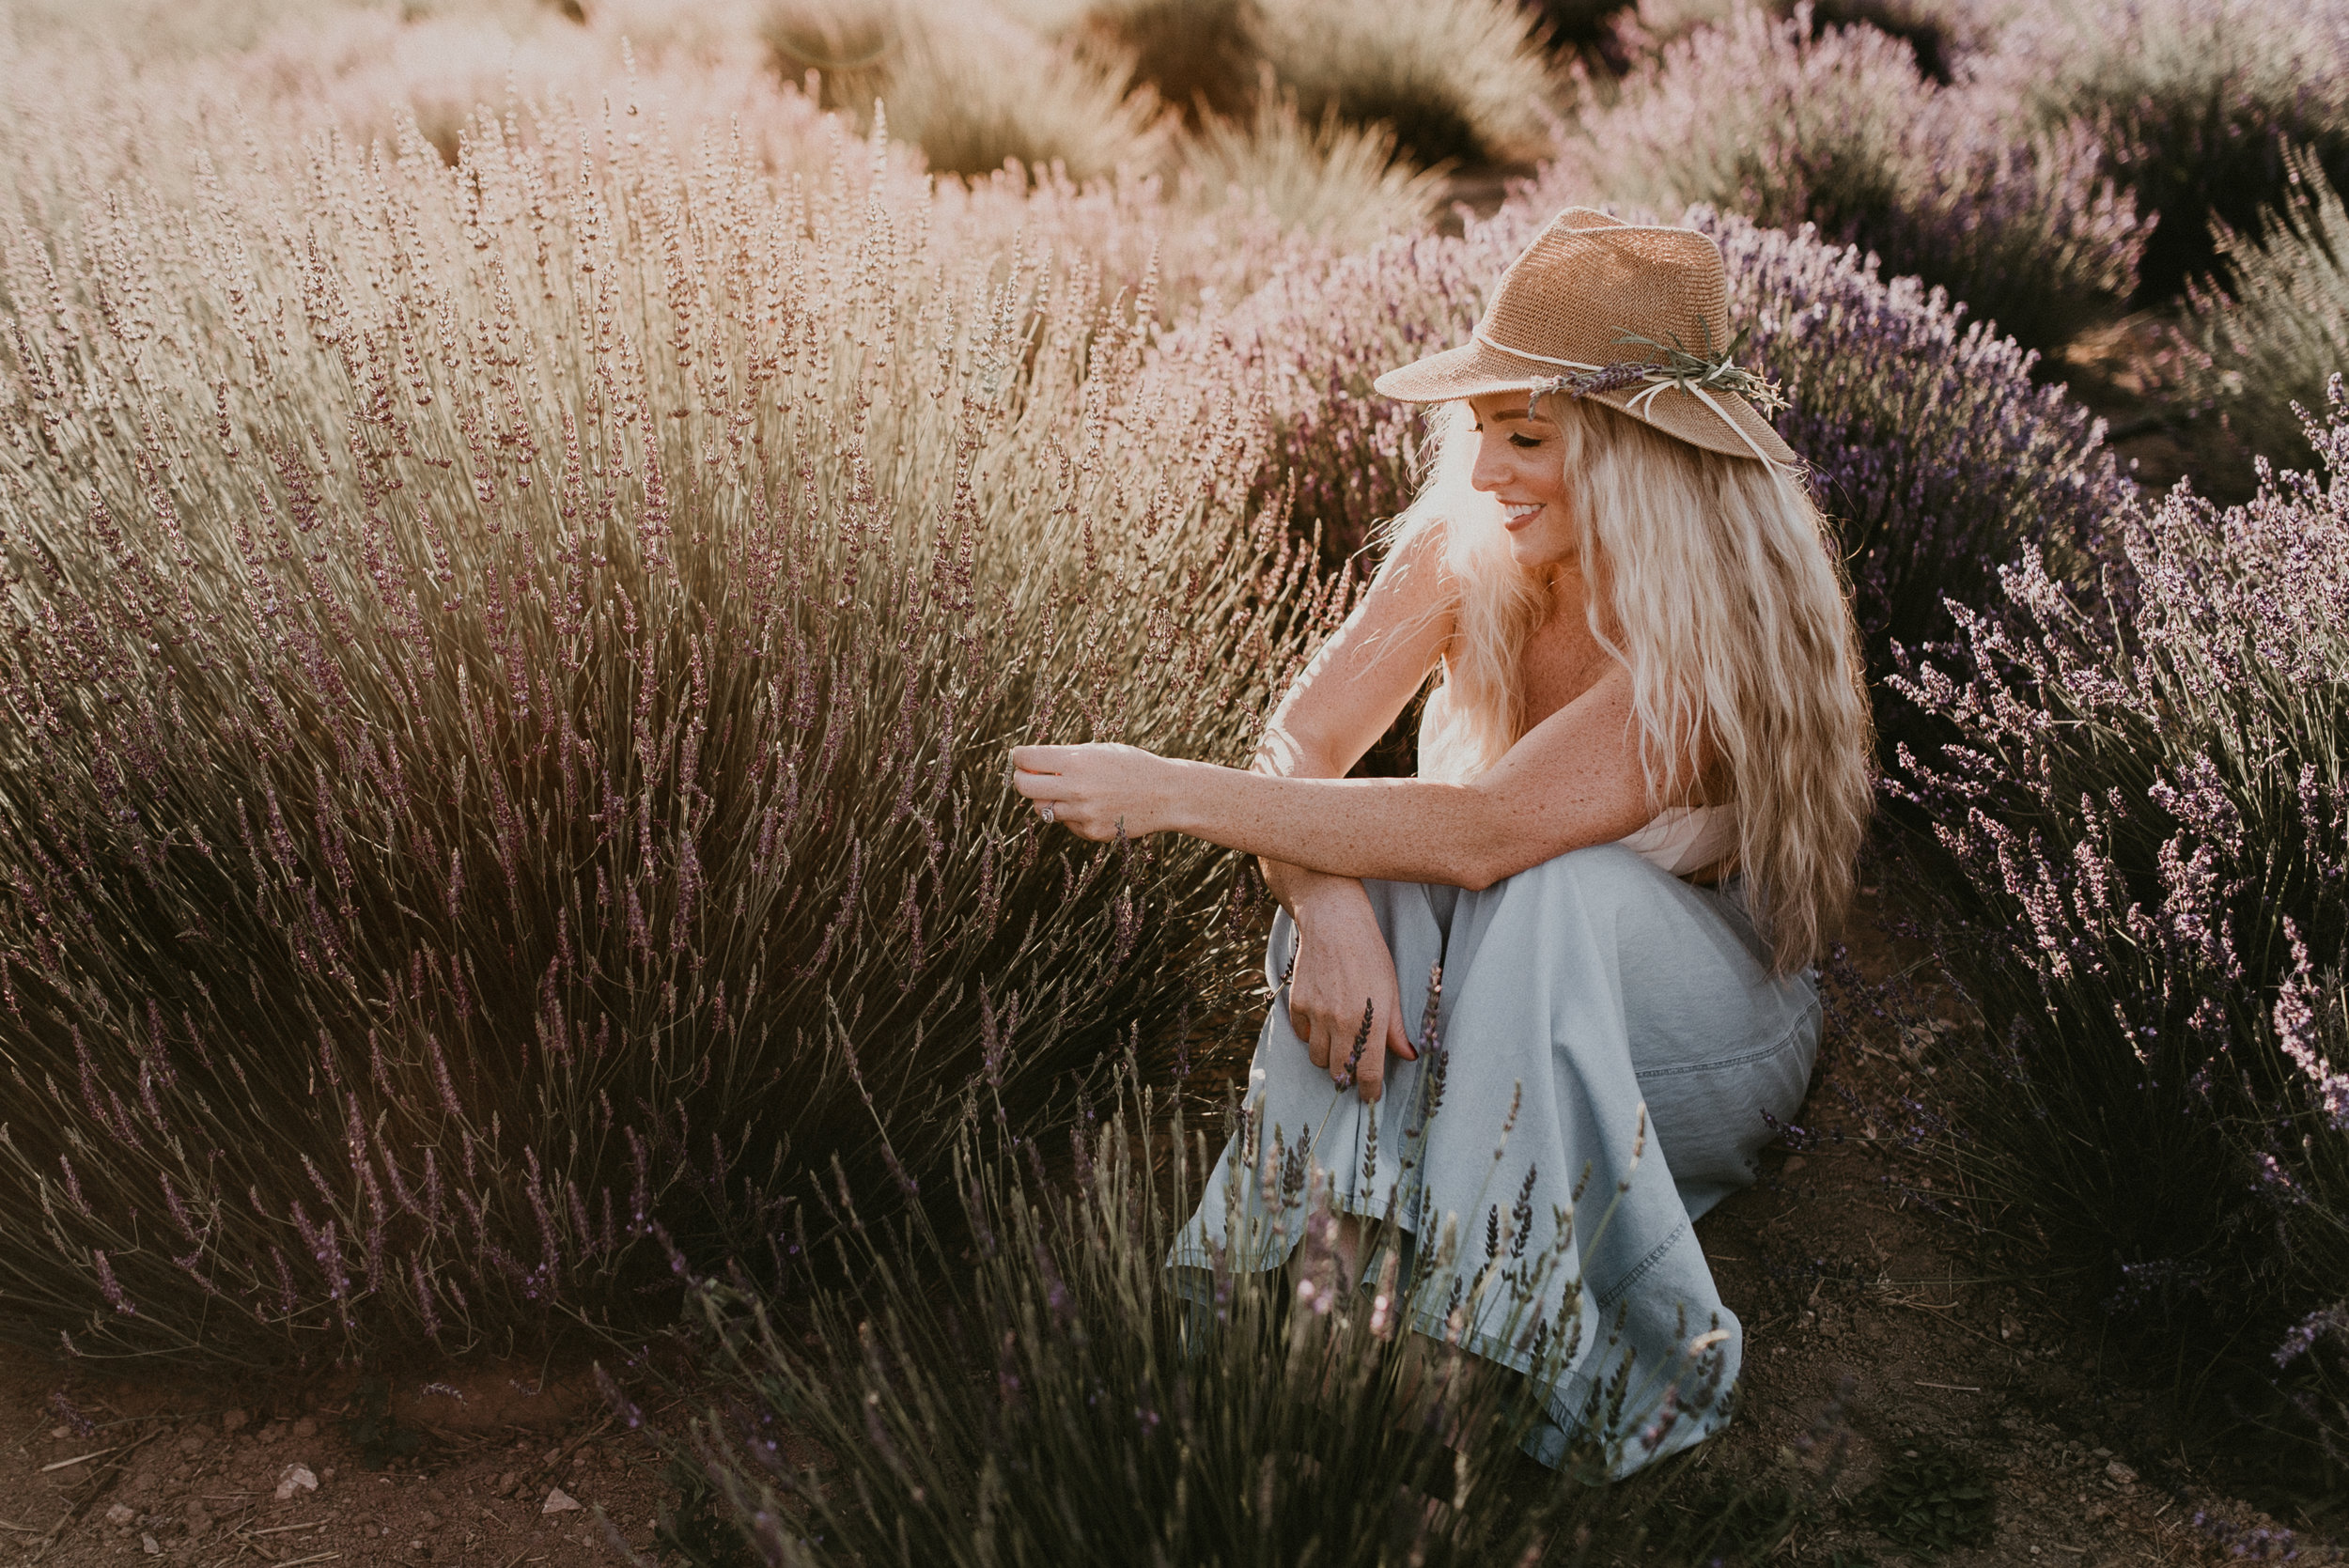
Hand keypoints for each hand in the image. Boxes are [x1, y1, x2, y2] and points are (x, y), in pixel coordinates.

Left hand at [1010, 743, 1174, 841]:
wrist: (1166, 794)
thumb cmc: (1131, 766)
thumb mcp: (1099, 751)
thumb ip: (1065, 757)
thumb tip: (1028, 764)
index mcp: (1078, 761)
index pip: (1026, 759)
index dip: (1019, 756)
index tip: (1021, 756)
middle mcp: (1076, 788)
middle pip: (1024, 787)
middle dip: (1021, 779)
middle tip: (1026, 775)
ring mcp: (1082, 813)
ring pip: (1042, 808)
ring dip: (1047, 798)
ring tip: (1068, 790)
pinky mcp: (1090, 832)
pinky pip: (1066, 823)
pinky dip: (1071, 814)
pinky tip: (1093, 806)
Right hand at [1283, 884, 1416, 1103]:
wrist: (1334, 922)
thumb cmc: (1370, 953)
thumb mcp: (1391, 990)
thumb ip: (1396, 1028)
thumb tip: (1408, 1056)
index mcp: (1369, 1021)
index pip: (1367, 1073)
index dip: (1369, 1090)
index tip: (1371, 1095)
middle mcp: (1340, 1022)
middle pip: (1338, 1072)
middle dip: (1348, 1074)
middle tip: (1355, 1066)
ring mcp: (1315, 1014)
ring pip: (1317, 1057)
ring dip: (1328, 1056)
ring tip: (1339, 1040)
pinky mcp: (1297, 1003)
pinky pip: (1301, 1035)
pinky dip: (1311, 1035)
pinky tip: (1322, 1019)